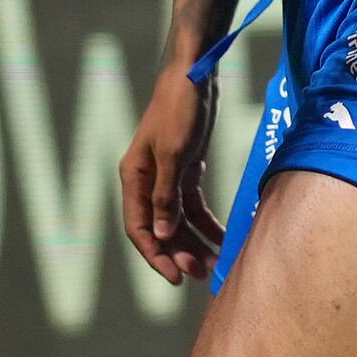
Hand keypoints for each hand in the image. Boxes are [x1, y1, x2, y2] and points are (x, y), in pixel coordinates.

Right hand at [118, 66, 228, 284]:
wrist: (195, 78)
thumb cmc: (179, 110)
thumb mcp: (173, 154)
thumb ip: (166, 195)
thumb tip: (163, 234)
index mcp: (134, 178)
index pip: (139, 228)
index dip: (155, 256)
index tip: (175, 278)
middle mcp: (147, 182)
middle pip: (160, 229)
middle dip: (179, 253)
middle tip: (202, 274)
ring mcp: (167, 178)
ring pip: (179, 222)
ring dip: (195, 242)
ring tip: (215, 263)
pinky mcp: (186, 171)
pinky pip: (194, 207)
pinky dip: (207, 224)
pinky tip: (222, 238)